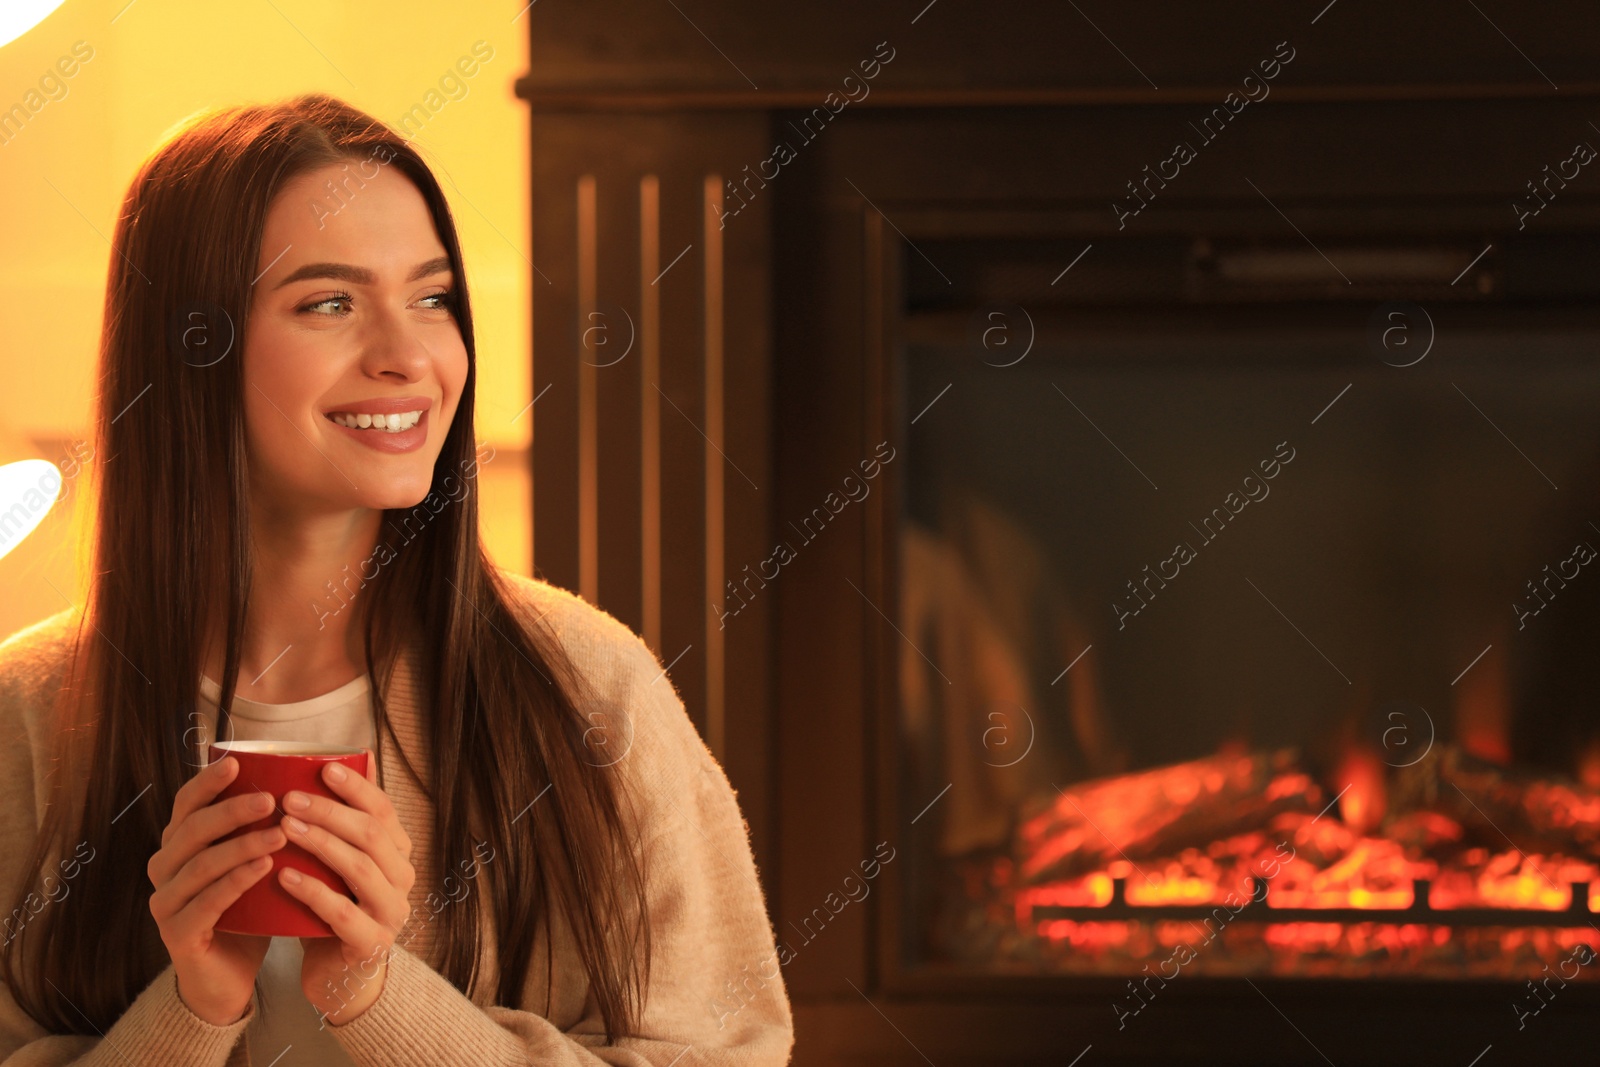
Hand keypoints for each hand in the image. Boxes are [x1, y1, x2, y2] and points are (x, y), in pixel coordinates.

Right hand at [148, 756, 284, 1024]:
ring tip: (279, 833)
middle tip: (270, 799)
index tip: (237, 762)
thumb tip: (304, 780)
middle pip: (192, 830)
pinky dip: (234, 882)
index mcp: (178, 845)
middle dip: (231, 811)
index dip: (207, 783)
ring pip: (200, 866)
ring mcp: (166, 902)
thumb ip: (261, 827)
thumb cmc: (246, 910)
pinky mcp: (178, 934)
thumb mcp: (253, 863)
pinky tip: (263, 868)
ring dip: (240, 846)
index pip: (185, 805)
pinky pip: (205, 903)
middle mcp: (164, 869)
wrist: (228, 977)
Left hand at [276, 748, 414, 1024]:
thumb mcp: (339, 863)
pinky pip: (342, 913)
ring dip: (321, 844)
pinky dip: (312, 891)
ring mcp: (390, 913)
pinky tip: (283, 876)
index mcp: (398, 852)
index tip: (323, 768)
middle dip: (330, 812)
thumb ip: (341, 823)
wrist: (339, 975)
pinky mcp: (370, 944)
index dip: (356, 788)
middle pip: (371, 834)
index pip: (384, 810)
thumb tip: (333, 760)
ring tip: (284, 828)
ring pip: (360, 868)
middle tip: (289, 798)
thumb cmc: (333, 907)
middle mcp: (402, 879)